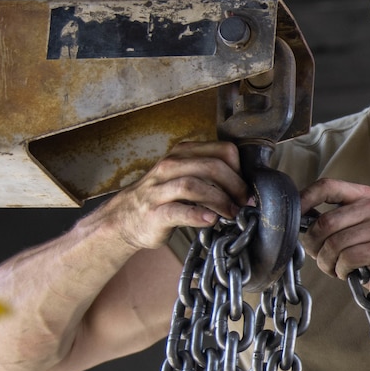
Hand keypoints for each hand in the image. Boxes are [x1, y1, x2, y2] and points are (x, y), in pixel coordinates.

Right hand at [91, 141, 246, 250]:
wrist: (124, 218)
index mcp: (182, 154)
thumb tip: (245, 188)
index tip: (245, 190)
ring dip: (220, 200)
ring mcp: (159, 189)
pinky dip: (198, 215)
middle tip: (244, 203)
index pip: (222, 151)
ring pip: (195, 185)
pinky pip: (178, 211)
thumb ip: (209, 176)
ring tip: (232, 214)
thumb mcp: (184, 177)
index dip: (240, 170)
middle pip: (212, 167)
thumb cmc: (161, 198)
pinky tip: (211, 220)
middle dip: (235, 186)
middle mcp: (170, 167)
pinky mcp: (154, 212)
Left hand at [301, 178, 369, 307]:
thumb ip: (332, 220)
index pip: (327, 186)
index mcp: (366, 196)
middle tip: (319, 258)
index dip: (304, 199)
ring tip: (335, 268)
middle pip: (325, 222)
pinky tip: (349, 273)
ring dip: (327, 262)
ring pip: (333, 243)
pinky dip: (340, 271)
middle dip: (314, 245)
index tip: (294, 216)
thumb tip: (297, 219)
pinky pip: (346, 258)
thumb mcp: (353, 230)